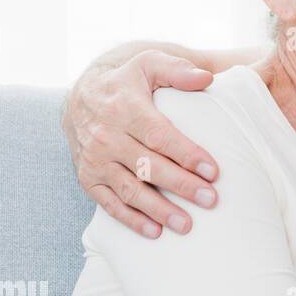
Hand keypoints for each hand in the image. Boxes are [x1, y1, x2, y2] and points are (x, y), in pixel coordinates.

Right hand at [63, 50, 218, 237]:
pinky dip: (131, 219)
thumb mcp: (150, 64)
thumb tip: (207, 78)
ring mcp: (94, 160)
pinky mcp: (87, 178)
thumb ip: (178, 70)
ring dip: (158, 209)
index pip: (159, 136)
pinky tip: (155, 231)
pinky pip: (109, 203)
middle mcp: (106, 136)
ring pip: (129, 189)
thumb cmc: (127, 81)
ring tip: (187, 224)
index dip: (187, 154)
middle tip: (210, 200)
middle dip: (181, 185)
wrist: (81, 95)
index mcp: (124, 108)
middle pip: (148, 166)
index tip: (213, 171)